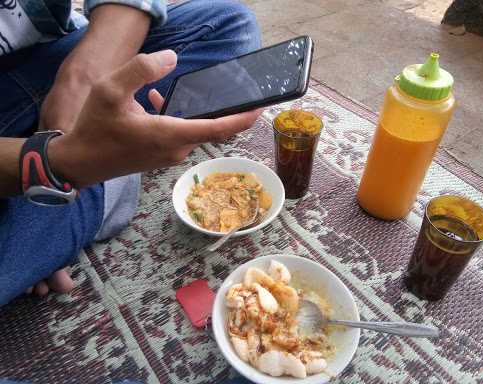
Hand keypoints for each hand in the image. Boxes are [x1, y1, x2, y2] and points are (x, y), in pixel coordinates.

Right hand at [48, 50, 260, 188]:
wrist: (80, 164)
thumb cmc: (94, 128)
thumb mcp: (110, 90)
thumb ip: (141, 70)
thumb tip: (170, 58)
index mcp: (170, 134)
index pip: (218, 128)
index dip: (241, 119)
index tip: (260, 109)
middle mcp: (176, 149)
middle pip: (210, 128)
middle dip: (222, 111)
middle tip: (231, 91)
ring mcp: (169, 155)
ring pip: (193, 129)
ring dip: (190, 111)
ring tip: (167, 92)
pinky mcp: (162, 156)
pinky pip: (179, 134)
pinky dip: (175, 117)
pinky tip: (154, 102)